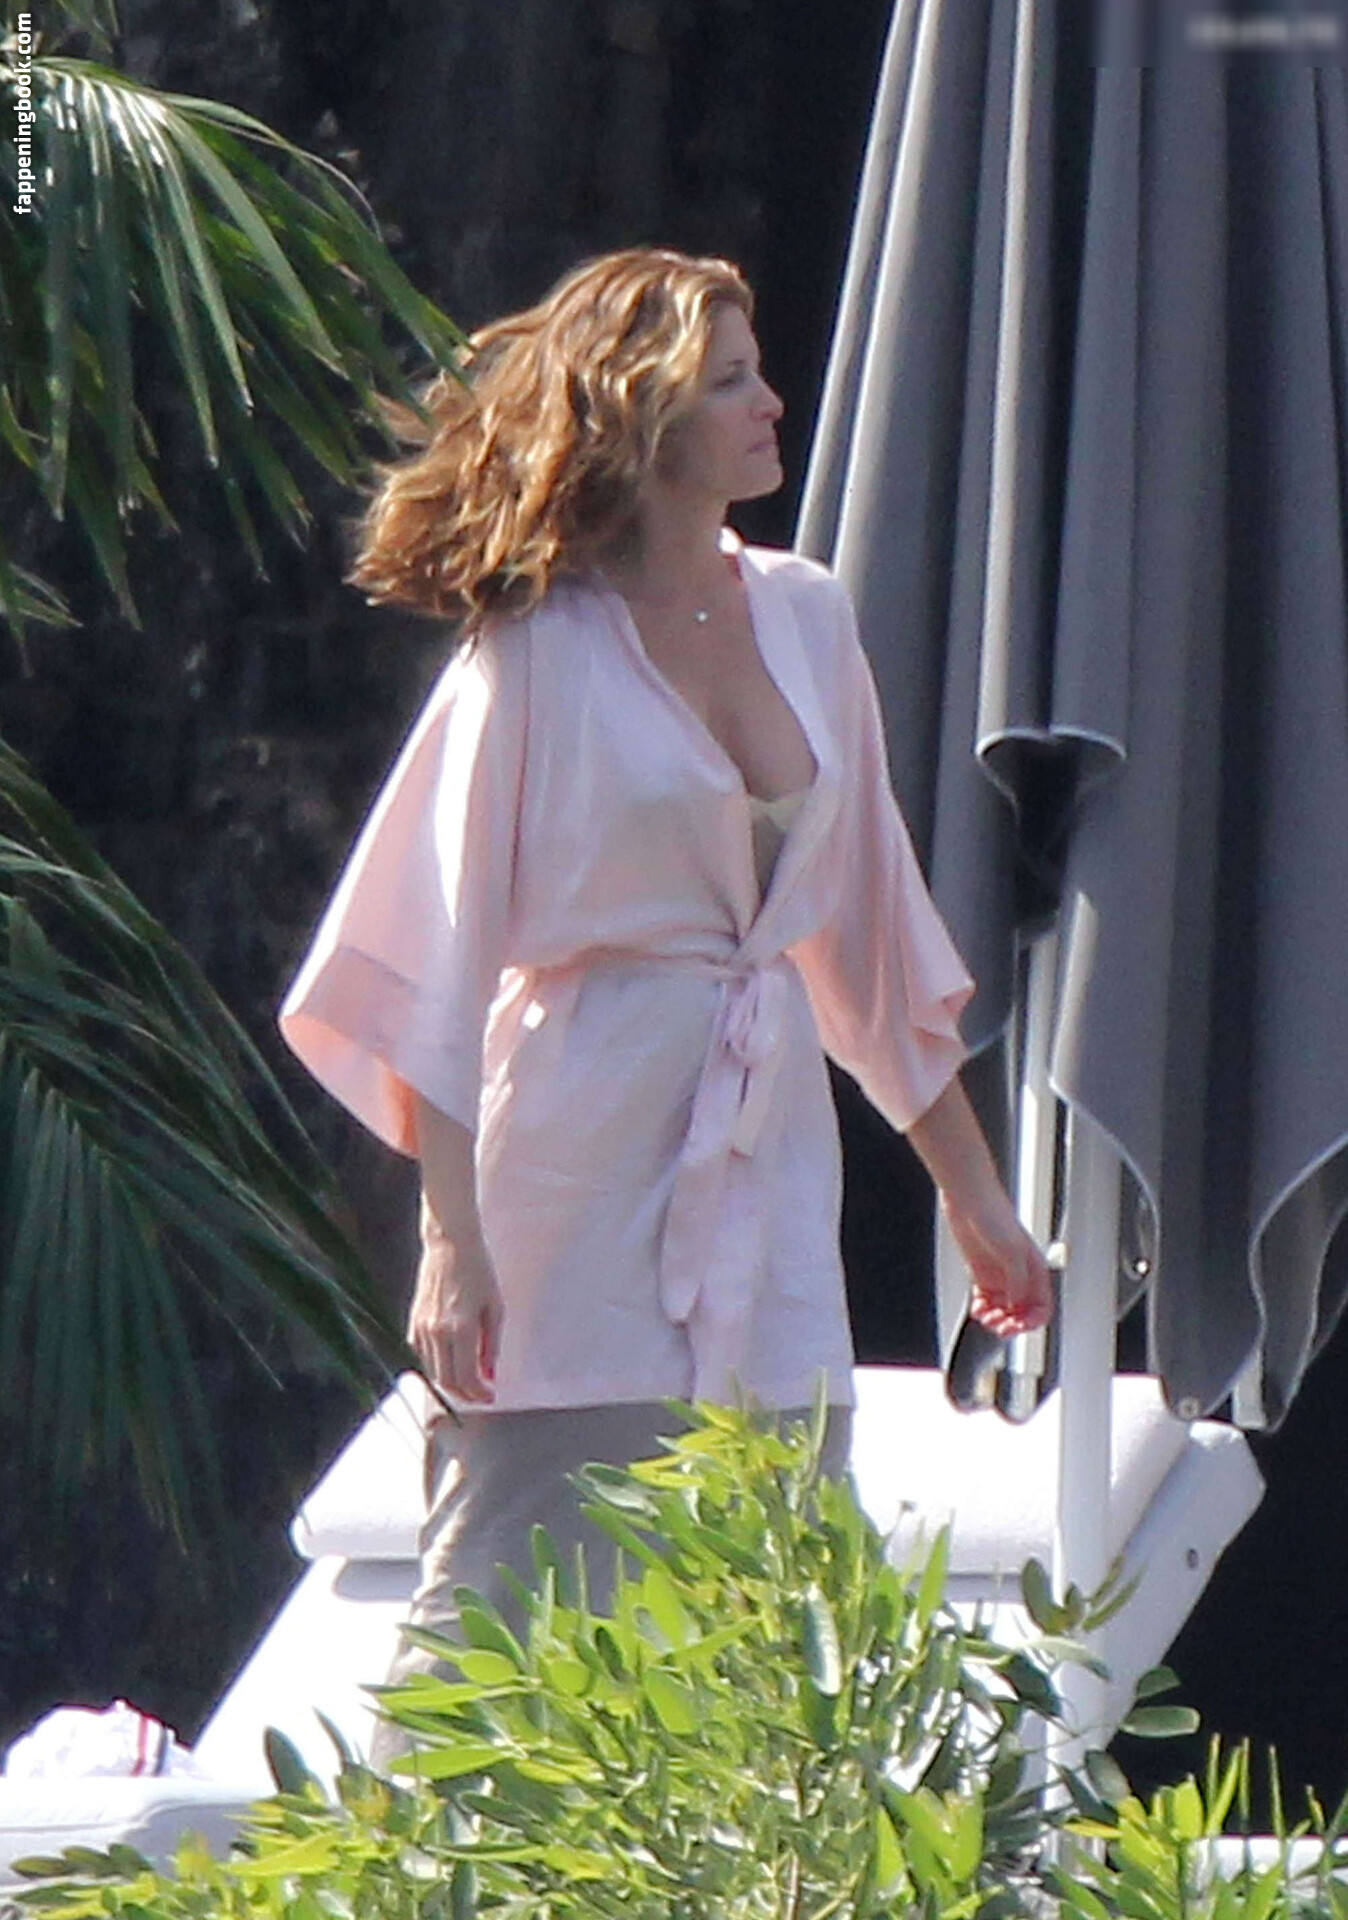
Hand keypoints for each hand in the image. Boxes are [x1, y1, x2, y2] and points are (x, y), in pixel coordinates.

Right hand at [407, 1232, 502, 1403]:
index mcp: (460, 1329)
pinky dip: (435, 1365)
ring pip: (432, 1370)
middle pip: (446, 1380)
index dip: (478, 1393)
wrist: (450, 1245)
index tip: (490, 1396)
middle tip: (481, 1394)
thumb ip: (491, 1346)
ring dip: (450, 1382)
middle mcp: (436, 1332)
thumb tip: (489, 1376)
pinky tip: (450, 1363)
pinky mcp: (413, 1321)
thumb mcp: (495, 1308)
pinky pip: (421, 1355)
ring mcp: (421, 1327)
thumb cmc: (478, 1271)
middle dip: (465, 1393)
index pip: (466, 1377)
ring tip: (469, 1381)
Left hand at [942, 1192, 1054, 1337]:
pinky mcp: (980, 1273)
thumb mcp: (1012, 1251)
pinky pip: (985, 1300)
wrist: (968, 1199)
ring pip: (1003, 1309)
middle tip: (1000, 1327)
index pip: (1042, 1305)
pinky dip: (982, 1309)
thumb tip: (1017, 1305)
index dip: (1033, 1320)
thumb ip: (1017, 1281)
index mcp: (1034, 1269)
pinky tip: (977, 1308)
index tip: (1019, 1326)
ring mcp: (999, 1275)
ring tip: (986, 1318)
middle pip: (1022, 1311)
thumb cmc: (994, 1215)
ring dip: (995, 1318)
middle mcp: (1019, 1275)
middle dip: (1012, 1323)